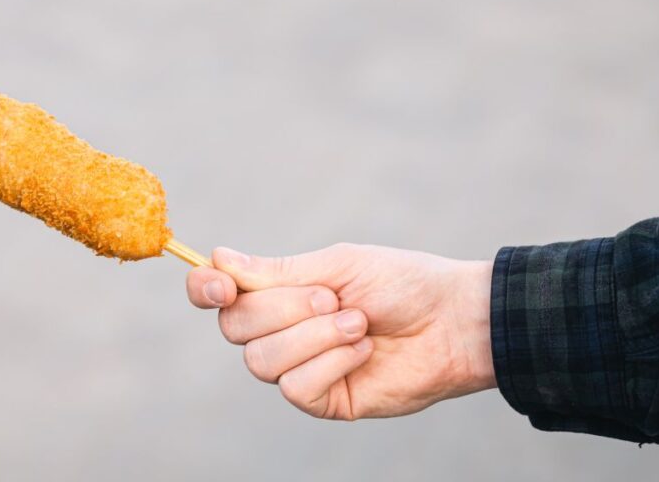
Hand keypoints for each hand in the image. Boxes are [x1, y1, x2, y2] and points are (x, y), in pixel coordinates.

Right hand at [186, 243, 495, 419]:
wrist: (453, 321)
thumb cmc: (401, 283)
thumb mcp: (337, 266)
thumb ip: (276, 272)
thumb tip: (217, 258)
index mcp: (280, 291)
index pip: (219, 293)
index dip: (205, 288)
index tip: (220, 284)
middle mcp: (281, 329)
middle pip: (235, 326)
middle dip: (284, 308)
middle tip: (334, 297)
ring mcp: (300, 366)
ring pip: (261, 360)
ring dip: (313, 337)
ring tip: (358, 323)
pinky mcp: (322, 399)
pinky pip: (296, 387)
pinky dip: (331, 363)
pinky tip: (362, 351)